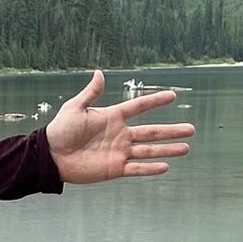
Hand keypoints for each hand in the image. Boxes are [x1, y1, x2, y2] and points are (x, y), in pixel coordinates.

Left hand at [44, 71, 193, 184]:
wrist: (50, 156)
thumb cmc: (60, 130)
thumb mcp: (75, 108)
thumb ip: (90, 93)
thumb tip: (100, 72)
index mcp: (112, 117)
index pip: (138, 107)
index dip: (155, 101)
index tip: (173, 96)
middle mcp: (120, 134)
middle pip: (151, 132)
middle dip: (171, 131)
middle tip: (192, 129)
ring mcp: (119, 152)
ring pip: (149, 150)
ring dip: (167, 149)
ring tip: (186, 148)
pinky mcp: (114, 168)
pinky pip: (136, 169)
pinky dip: (150, 168)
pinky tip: (165, 167)